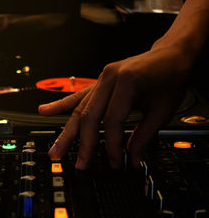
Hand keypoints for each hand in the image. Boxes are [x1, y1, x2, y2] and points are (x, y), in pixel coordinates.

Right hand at [39, 44, 191, 168]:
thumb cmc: (170, 76)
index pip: (112, 121)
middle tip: (78, 164)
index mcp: (126, 82)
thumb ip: (144, 136)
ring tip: (56, 149)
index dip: (112, 144)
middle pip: (89, 116)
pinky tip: (45, 111)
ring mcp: (101, 79)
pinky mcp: (99, 82)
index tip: (115, 161)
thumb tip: (133, 158)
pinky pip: (77, 96)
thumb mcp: (162, 109)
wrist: (171, 53)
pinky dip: (61, 105)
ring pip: (79, 109)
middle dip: (83, 143)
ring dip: (67, 132)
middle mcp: (109, 78)